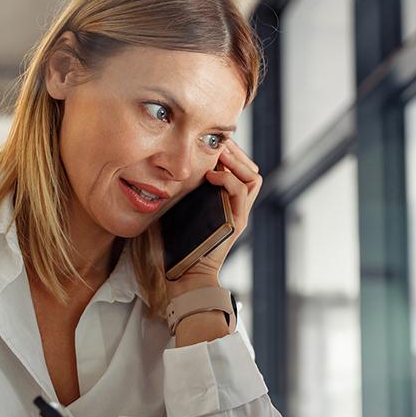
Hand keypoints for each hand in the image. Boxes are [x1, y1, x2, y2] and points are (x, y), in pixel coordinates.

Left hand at [168, 139, 261, 289]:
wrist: (182, 275)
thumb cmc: (173, 245)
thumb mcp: (174, 208)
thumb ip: (177, 189)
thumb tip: (162, 165)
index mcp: (224, 201)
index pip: (237, 167)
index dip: (228, 151)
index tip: (209, 141)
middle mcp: (236, 206)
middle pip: (250, 168)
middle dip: (235, 151)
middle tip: (217, 142)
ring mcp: (238, 214)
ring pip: (253, 176)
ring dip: (236, 160)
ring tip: (218, 153)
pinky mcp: (237, 222)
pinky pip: (242, 191)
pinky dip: (229, 178)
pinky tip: (211, 175)